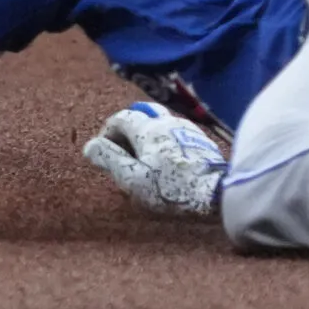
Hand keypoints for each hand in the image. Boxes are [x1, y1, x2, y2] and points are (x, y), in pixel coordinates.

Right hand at [82, 102, 223, 217]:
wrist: (217, 192)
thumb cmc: (171, 187)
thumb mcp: (133, 178)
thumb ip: (110, 159)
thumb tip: (90, 146)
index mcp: (148, 128)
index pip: (120, 118)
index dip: (108, 132)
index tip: (105, 151)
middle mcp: (167, 121)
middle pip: (141, 116)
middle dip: (128, 132)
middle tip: (124, 155)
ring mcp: (187, 129)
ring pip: (160, 126)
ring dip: (148, 139)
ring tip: (146, 163)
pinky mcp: (202, 141)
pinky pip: (176, 136)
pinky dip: (165, 144)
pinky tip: (168, 165)